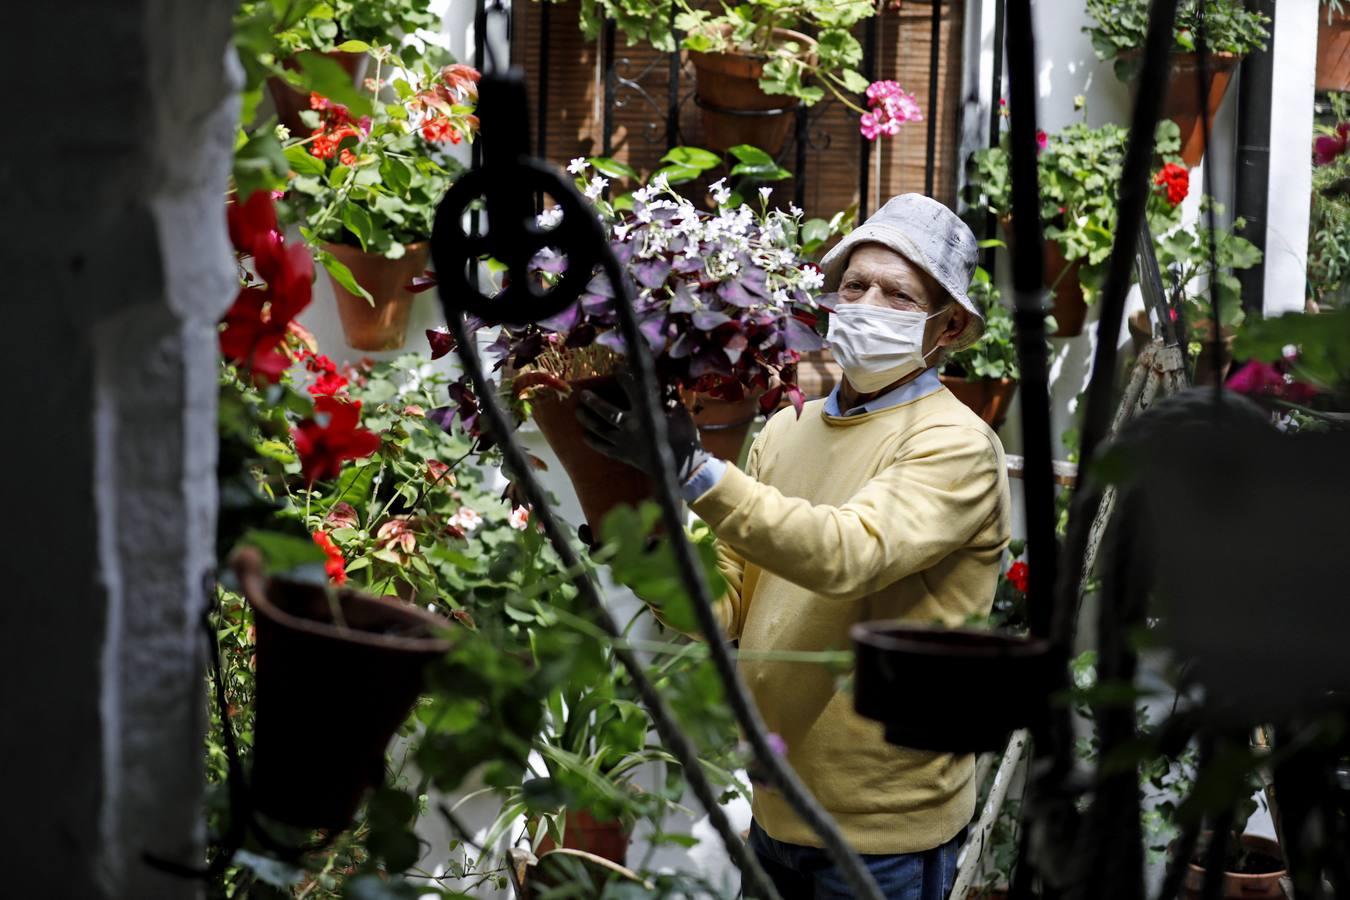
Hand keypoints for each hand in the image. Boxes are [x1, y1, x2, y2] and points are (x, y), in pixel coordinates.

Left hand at [576, 374, 709, 483]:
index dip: (624, 376)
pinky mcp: (623, 455)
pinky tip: (584, 435)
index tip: (616, 366)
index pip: (632, 389)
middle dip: (594, 402)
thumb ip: (670, 397)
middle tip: (583, 394)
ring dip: (588, 419)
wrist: (682, 468)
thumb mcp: (680, 413)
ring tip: (578, 411)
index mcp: (647, 412)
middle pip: (607, 411)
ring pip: (601, 429)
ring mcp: (625, 441)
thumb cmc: (684, 437)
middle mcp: (632, 425)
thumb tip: (666, 379)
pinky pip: (604, 448)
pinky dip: (593, 442)